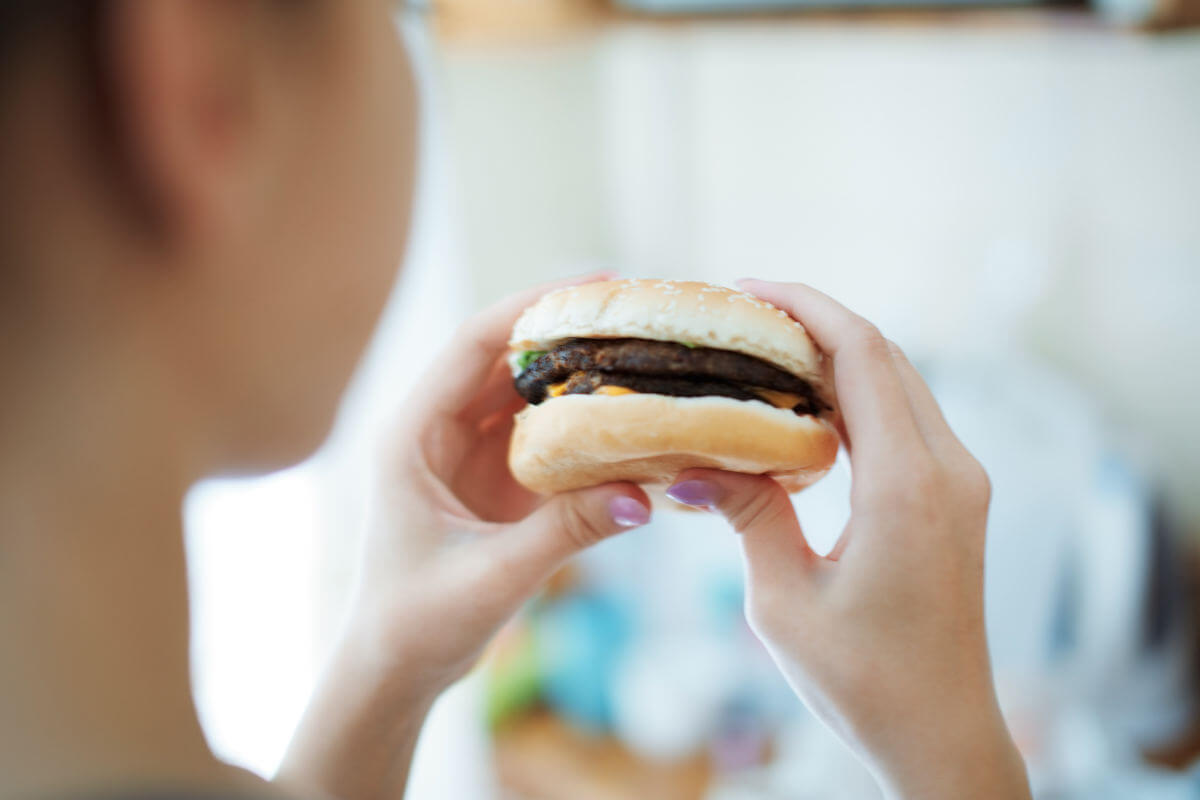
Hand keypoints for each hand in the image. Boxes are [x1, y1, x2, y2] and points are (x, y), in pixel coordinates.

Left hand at [278, 273, 651, 799]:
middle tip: (634, 312)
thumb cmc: (417, 621)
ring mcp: (465, 452)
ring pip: (526, 392)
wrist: (396, 668)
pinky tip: (625, 413)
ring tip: (640, 352)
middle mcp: (436, 430)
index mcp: (412, 434)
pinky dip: (580, 421)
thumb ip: (567, 532)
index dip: (531, 306)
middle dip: (567, 332)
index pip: (473, 345)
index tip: (593, 284)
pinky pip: (541, 433)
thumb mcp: (493, 575)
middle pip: (505, 358)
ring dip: (578, 374)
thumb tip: (645, 495)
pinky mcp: (493, 480)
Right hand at [666, 280, 1029, 799]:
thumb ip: (746, 512)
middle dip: (815, 322)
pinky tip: (801, 406)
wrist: (941, 734)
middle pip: (885, 356)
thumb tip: (689, 459)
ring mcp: (959, 482)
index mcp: (906, 486)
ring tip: (762, 351)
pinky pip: (905, 419)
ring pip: (899, 382)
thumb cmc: (864, 682)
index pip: (863, 356)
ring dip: (836, 356)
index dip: (805, 308)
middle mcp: (947, 470)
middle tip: (742, 316)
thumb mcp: (783, 599)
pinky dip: (855, 396)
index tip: (748, 288)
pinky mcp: (954, 498)